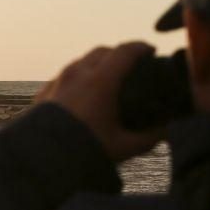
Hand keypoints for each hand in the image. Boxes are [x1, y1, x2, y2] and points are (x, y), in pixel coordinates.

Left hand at [35, 41, 165, 161]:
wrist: (40, 161)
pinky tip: (83, 91)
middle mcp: (77, 74)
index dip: (141, 48)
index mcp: (100, 81)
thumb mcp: (123, 147)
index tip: (151, 51)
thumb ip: (150, 137)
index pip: (125, 51)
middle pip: (103, 51)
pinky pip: (66, 75)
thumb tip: (169, 131)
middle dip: (120, 53)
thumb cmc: (82, 152)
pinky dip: (79, 76)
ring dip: (98, 63)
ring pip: (82, 61)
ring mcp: (58, 81)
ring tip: (109, 77)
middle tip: (132, 64)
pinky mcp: (45, 92)